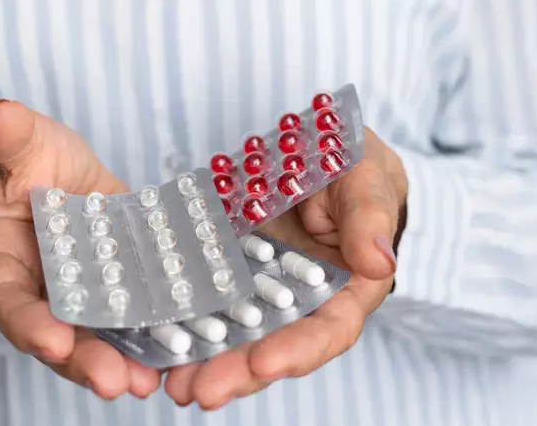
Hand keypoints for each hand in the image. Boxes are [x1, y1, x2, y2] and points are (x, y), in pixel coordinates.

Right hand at [0, 99, 161, 399]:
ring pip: (85, 343)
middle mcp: (26, 291)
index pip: (3, 295)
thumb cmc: (34, 159)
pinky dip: (141, 349)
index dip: (25, 320)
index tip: (51, 340)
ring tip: (143, 383)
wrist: (66, 173)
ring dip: (113, 366)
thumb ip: (13, 136)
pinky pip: (120, 332)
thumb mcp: (28, 142)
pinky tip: (168, 364)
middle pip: (47, 334)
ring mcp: (67, 305)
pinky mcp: (105, 307)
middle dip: (79, 359)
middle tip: (112, 381)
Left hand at [163, 131, 406, 410]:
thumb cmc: (353, 160)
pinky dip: (186, 330)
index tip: (266, 363)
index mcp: (348, 287)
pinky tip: (158, 351)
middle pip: (277, 347)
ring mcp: (263, 291)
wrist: (315, 144)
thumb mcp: (366, 176)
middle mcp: (305, 301)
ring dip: (209, 366)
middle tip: (201, 392)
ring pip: (239, 338)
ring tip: (177, 386)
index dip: (299, 349)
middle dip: (241, 372)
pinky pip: (208, 305)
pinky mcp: (229, 274)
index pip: (329, 329)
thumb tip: (378, 262)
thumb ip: (370, 215)